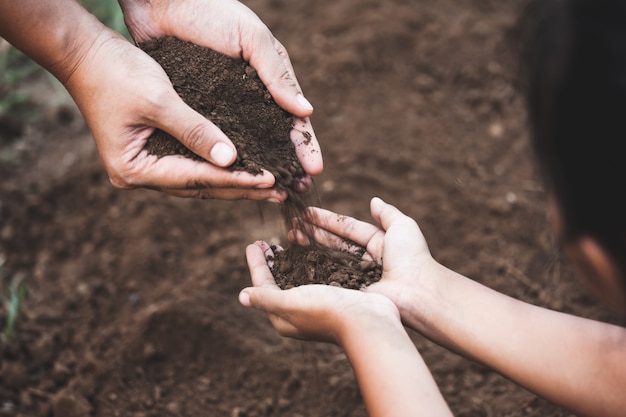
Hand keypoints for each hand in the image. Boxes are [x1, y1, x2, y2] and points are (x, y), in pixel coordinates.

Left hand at [117, 0, 322, 192]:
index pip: (293, 121)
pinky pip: (210, 139)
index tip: (314, 170)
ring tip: (268, 193)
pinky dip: (220, 160)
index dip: (305, 146)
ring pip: (244, 147)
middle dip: (287, 166)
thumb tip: (306, 112)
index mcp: (269, 82)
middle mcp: (248, 100)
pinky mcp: (194, 110)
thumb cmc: (212, 11)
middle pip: (272, 141)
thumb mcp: (251, 38)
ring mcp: (221, 108)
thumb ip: (277, 74)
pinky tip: (228, 179)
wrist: (162, 1)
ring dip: (257, 170)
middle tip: (299, 190)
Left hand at [239, 240, 401, 343]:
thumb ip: (266, 298)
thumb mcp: (291, 303)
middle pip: (278, 283)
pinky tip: (310, 252)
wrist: (369, 321)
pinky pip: (313, 277)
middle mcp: (298, 313)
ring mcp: (316, 306)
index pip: (262, 286)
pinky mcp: (333, 298)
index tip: (253, 243)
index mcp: (284, 317)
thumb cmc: (328, 311)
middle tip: (267, 242)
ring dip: (288, 261)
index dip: (257, 264)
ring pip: (296, 279)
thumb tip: (241, 297)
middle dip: (271, 262)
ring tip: (283, 244)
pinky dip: (308, 262)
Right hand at [288, 197, 437, 319]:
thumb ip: (388, 213)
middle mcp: (366, 260)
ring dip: (310, 248)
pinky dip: (314, 270)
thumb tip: (374, 201)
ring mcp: (357, 278)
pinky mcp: (351, 293)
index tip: (307, 213)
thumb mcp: (403, 227)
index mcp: (379, 243)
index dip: (327, 220)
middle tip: (292, 226)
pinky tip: (298, 262)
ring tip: (291, 238)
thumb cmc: (412, 257)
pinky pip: (330, 279)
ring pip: (328, 259)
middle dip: (314, 233)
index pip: (347, 228)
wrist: (417, 292)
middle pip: (334, 243)